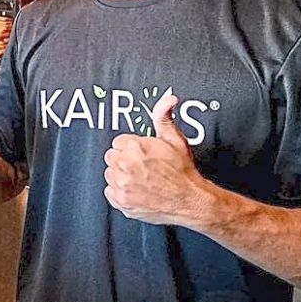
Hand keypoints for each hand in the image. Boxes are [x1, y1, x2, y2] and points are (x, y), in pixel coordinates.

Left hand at [103, 93, 213, 225]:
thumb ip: (164, 117)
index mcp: (134, 147)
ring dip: (121, 175)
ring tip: (141, 178)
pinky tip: (136, 190)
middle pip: (112, 157)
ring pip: (109, 174)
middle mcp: (125, 165)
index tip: (141, 154)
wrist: (191, 200)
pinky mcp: (121, 201)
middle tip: (142, 167)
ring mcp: (122, 185)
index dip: (131, 148)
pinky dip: (119, 192)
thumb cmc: (183, 171)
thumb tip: (168, 100)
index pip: (118, 142)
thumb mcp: (175, 139)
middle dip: (124, 160)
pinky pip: (109, 192)